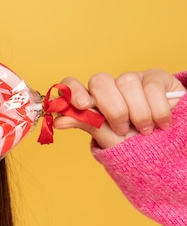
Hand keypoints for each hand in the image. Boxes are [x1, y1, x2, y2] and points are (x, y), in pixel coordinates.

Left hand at [53, 69, 185, 148]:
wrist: (168, 148)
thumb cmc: (135, 142)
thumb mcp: (108, 137)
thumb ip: (86, 124)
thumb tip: (57, 120)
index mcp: (92, 101)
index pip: (72, 85)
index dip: (73, 90)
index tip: (81, 105)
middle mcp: (111, 87)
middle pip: (100, 80)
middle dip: (111, 108)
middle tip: (122, 129)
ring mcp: (133, 80)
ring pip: (126, 81)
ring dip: (137, 112)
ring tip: (145, 130)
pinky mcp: (157, 78)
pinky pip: (151, 85)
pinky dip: (157, 109)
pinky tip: (161, 123)